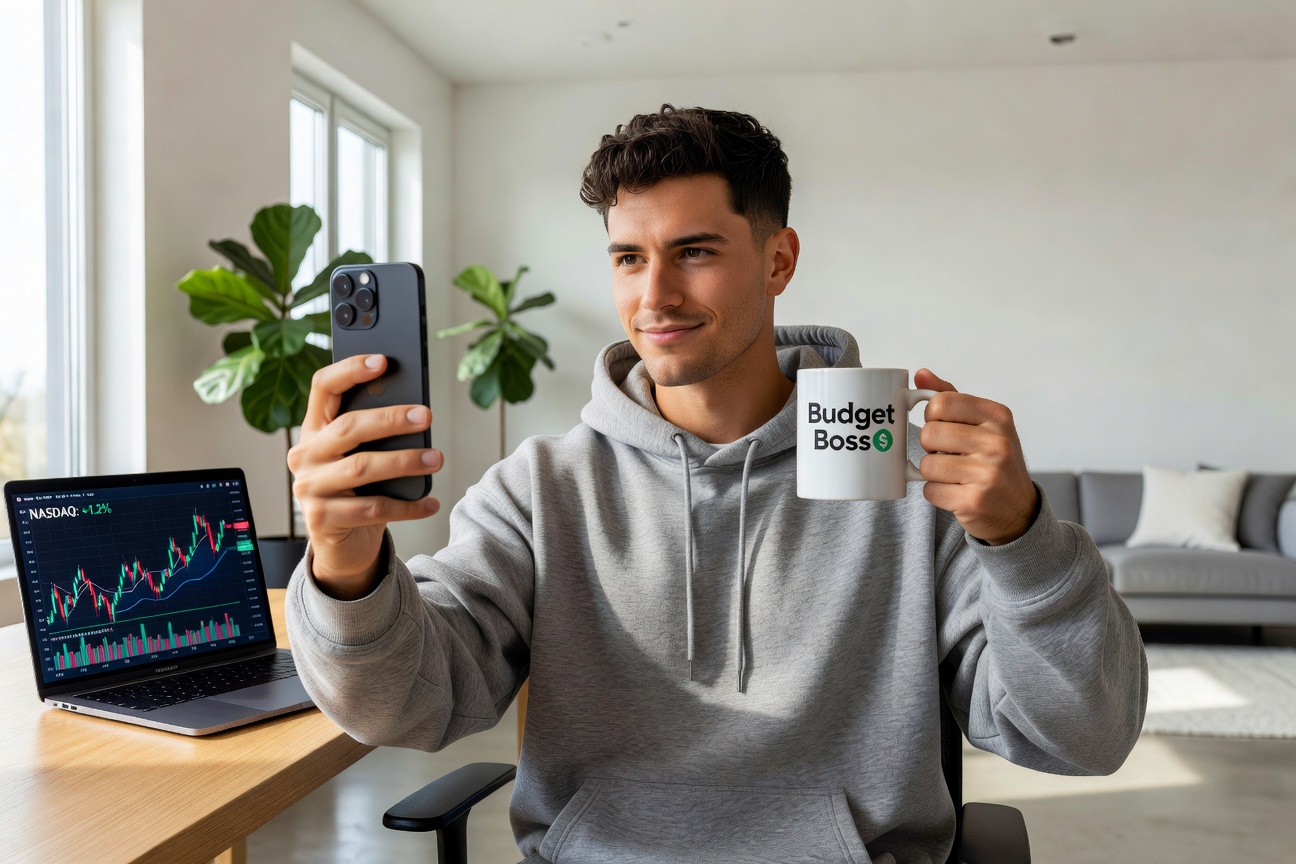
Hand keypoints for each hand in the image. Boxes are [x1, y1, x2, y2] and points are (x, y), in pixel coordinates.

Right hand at [287, 354, 442, 598]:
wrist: (342, 544)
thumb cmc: (359, 490)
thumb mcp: (362, 455)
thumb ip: (375, 433)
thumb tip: (415, 411)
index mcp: (314, 430)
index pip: (322, 388)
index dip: (350, 370)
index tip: (382, 361)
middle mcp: (304, 455)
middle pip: (348, 427)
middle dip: (391, 419)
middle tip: (426, 416)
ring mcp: (309, 488)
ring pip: (361, 467)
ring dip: (404, 461)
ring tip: (436, 458)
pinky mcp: (322, 519)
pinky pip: (373, 508)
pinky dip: (407, 506)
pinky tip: (431, 501)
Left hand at [914, 369, 1038, 545]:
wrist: (1018, 510)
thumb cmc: (993, 461)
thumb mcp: (982, 424)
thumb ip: (950, 397)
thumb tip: (920, 374)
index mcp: (998, 416)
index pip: (940, 402)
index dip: (932, 417)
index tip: (943, 427)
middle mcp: (997, 442)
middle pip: (928, 433)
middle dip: (930, 447)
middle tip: (949, 454)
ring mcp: (989, 473)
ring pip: (926, 465)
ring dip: (932, 473)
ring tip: (954, 475)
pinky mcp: (975, 501)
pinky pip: (930, 491)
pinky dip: (936, 493)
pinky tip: (956, 492)